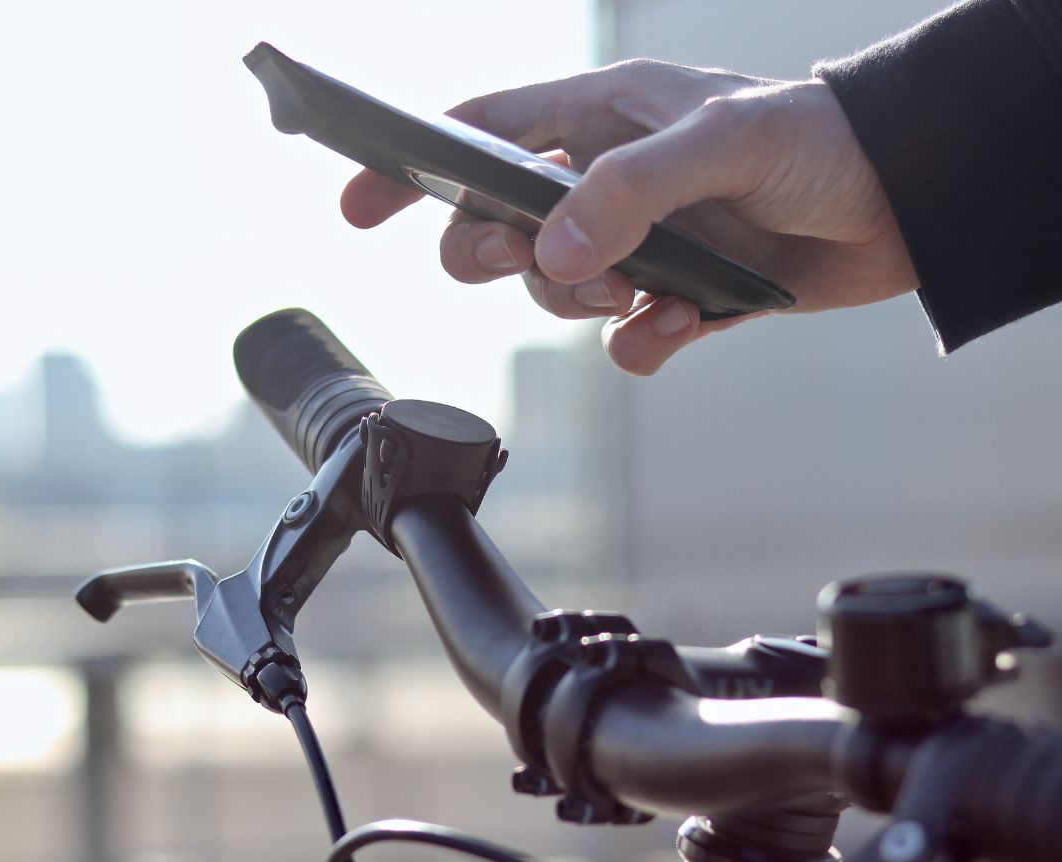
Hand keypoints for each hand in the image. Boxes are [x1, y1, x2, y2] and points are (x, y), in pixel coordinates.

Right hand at [341, 61, 916, 373]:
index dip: (413, 167)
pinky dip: (642, 342)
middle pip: (503, 229)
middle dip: (502, 258)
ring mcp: (641, 244)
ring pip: (560, 290)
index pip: (481, 134)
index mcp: (602, 118)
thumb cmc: (818, 141)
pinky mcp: (680, 298)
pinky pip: (626, 338)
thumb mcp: (721, 142)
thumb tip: (548, 254)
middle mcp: (610, 183)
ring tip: (647, 290)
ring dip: (586, 303)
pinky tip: (683, 322)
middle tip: (537, 267)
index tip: (358, 204)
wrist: (904, 204)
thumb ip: (627, 190)